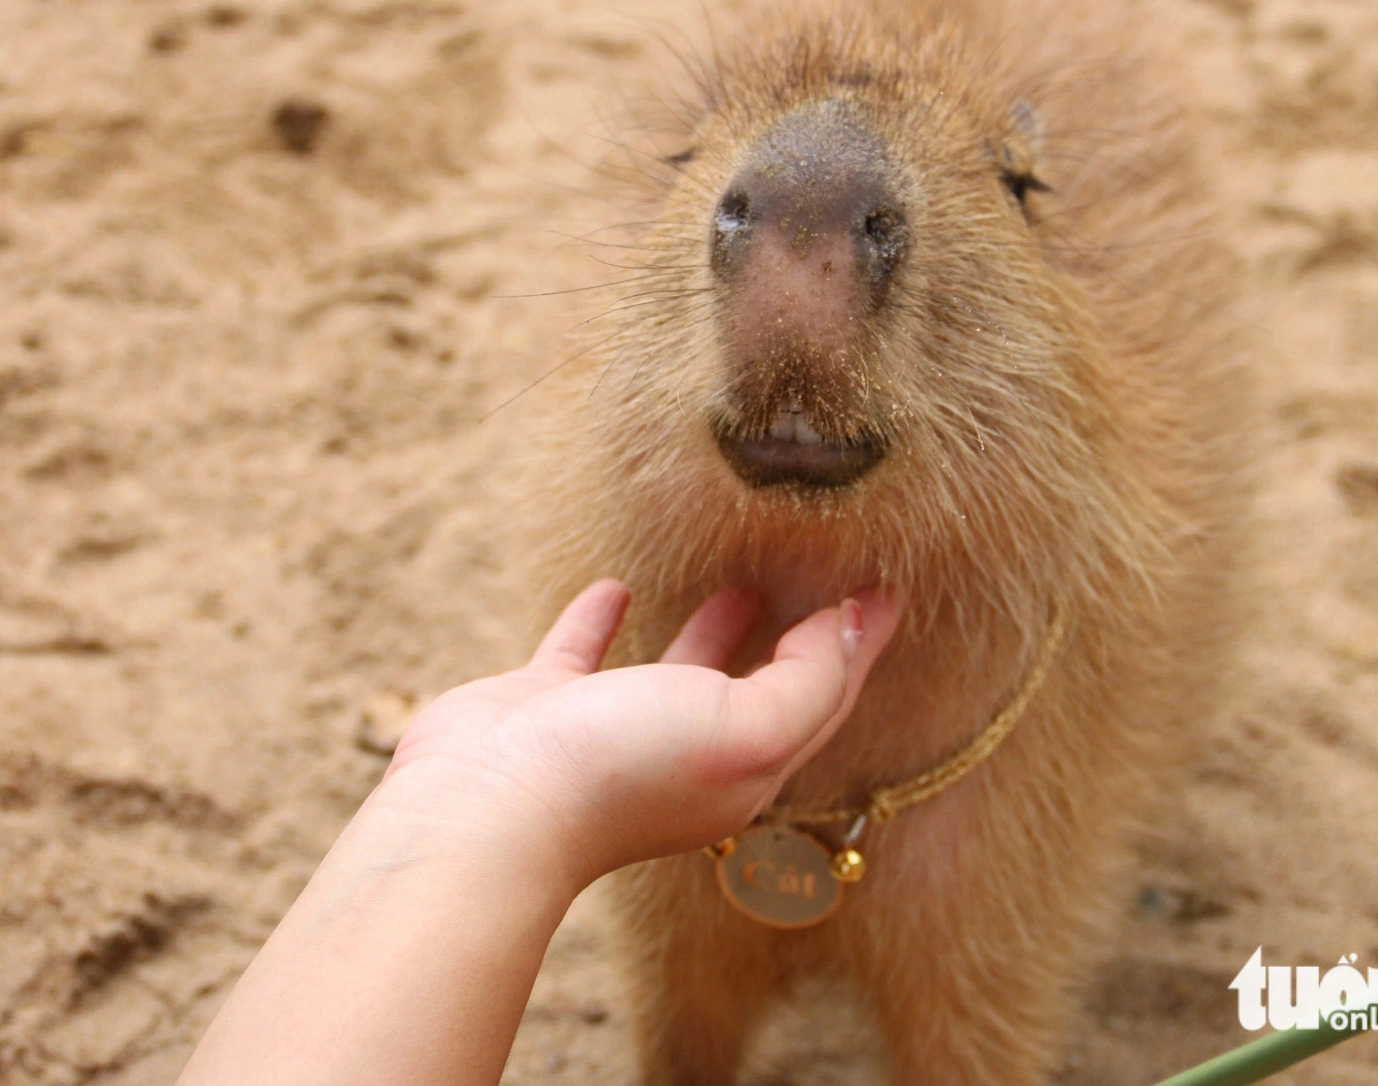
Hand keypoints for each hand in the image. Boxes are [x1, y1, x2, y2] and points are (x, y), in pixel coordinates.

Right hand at [379, 581, 899, 892]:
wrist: (489, 804)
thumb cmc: (624, 771)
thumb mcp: (746, 727)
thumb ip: (808, 681)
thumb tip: (854, 628)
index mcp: (744, 768)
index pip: (820, 699)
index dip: (856, 645)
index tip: (888, 587)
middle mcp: (684, 752)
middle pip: (758, 687)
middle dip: (795, 639)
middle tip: (826, 573)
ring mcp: (612, 728)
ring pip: (679, 668)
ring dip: (713, 626)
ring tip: (740, 578)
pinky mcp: (547, 704)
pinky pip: (587, 649)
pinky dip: (605, 618)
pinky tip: (616, 586)